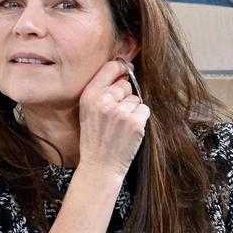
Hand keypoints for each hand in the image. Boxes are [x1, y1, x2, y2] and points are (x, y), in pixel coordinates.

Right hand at [77, 60, 150, 180]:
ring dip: (132, 109)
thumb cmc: (95, 137)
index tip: (126, 70)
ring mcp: (119, 111)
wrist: (100, 165)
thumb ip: (101, 91)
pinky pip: (144, 110)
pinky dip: (140, 119)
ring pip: (136, 98)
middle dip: (125, 96)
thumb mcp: (88, 110)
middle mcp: (103, 101)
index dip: (121, 67)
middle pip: (125, 84)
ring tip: (120, 124)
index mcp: (88, 96)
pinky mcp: (134, 122)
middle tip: (115, 114)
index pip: (110, 68)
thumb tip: (124, 71)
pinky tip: (129, 129)